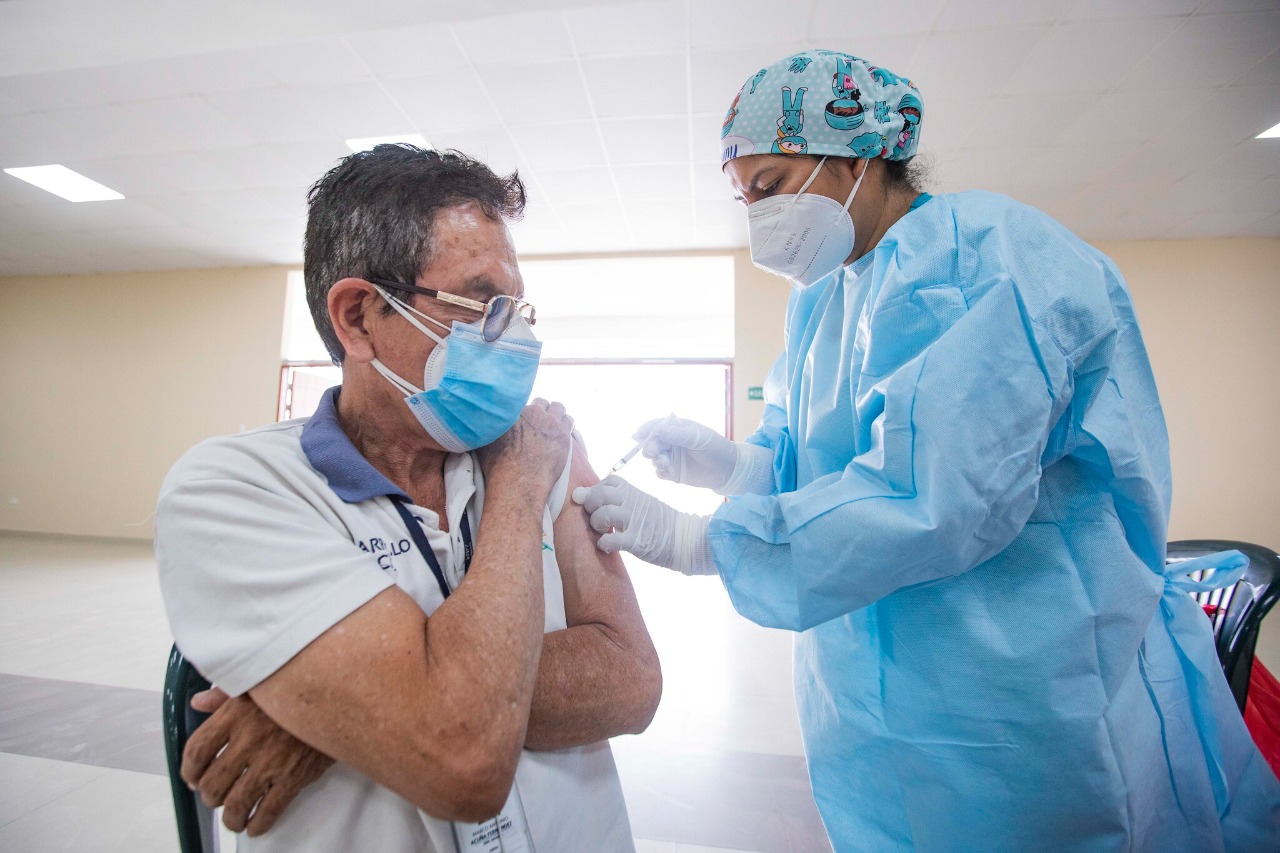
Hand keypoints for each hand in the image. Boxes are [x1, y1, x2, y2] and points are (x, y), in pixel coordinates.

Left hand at [182, 689, 333, 835]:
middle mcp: (249, 739)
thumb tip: (199, 702)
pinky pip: (268, 811)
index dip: (189, 770)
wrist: (340, 694)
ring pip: (237, 803)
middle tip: (215, 798)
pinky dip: (258, 824)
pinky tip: (256, 825)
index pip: (197, 749)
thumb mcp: (259, 682)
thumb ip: (226, 694)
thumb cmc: (298, 686)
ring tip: (234, 817)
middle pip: (213, 782)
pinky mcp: (294, 777)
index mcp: (236, 713)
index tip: (192, 778)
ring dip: (231, 817)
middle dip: (210, 797)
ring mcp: (271, 761)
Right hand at [478, 398, 573, 497]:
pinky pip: (569, 420)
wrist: (519, 481)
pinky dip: (566, 423)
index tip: (526, 420)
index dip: (525, 413)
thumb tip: (484, 424)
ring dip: (556, 414)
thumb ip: (488, 428)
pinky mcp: (563, 434)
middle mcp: (533, 412)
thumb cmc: (499, 466)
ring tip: (554, 425)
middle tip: (540, 423)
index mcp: (514, 412)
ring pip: (558, 408)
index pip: (523, 402)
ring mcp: (551, 422)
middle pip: (541, 403)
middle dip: (541, 411)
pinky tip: (562, 431)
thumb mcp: (484, 441)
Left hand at [572, 475, 714, 574]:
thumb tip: (579, 494)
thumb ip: (614, 497)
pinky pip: (612, 540)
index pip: (605, 482)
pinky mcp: (637, 541)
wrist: (684, 538)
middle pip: (599, 496)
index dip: (596, 493)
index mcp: (633, 491)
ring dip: (596, 525)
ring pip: (603, 515)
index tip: (599, 505)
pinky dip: (603, 543)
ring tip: (602, 532)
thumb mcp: (640, 501)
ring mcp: (635, 521)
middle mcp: (632, 502)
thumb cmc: (657, 521)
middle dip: (591, 508)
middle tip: (596, 519)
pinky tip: (606, 546)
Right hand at [635, 415, 736, 490]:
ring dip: (656, 461)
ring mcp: (671, 457)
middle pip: (652, 443)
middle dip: (649, 447)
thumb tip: (656, 430)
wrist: (728, 469)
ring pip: (654, 458)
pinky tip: (669, 471)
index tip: (638, 436)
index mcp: (676, 428)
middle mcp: (670, 441)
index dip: (645, 430)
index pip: (656, 426)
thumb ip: (677, 435)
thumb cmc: (715, 447)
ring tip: (665, 464)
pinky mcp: (672, 472)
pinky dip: (661, 471)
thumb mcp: (698, 438)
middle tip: (651, 453)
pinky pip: (660, 472)